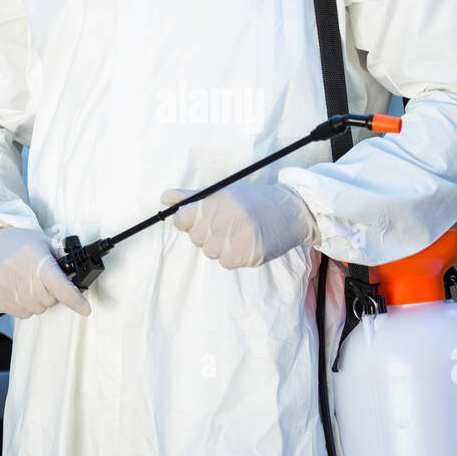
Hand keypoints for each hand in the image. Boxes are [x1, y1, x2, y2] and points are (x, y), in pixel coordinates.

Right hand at [0, 228, 90, 318]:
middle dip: (50, 294)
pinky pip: (19, 313)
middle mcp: (19, 273)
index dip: (73, 299)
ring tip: (25, 282)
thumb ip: (62, 260)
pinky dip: (22, 305)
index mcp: (36, 258)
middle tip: (40, 279)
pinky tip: (16, 289)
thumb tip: (78, 277)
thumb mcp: (44, 243)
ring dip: (35, 301)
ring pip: (34, 310)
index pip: (58, 284)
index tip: (85, 309)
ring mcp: (5, 286)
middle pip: (48, 301)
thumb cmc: (18, 242)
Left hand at [159, 184, 318, 269]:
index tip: (200, 219)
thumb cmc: (255, 201)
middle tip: (228, 223)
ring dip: (221, 246)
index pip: (182, 219)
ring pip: (210, 252)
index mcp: (218, 200)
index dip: (188, 221)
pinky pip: (226, 263)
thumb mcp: (224, 192)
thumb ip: (192, 196)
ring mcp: (239, 238)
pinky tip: (247, 243)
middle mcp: (227, 218)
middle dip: (207, 233)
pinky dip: (234, 256)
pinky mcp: (250, 255)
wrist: (292, 211)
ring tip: (240, 232)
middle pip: (196, 238)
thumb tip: (164, 198)